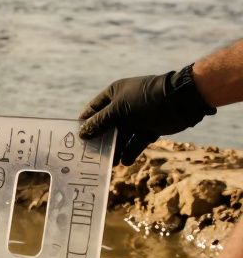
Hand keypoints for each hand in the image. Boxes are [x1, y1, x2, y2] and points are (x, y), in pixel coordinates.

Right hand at [78, 65, 215, 165]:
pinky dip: (131, 151)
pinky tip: (124, 161)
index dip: (85, 122)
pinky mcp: (150, 128)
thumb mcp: (118, 110)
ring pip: (122, 135)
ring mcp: (138, 117)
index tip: (76, 137)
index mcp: (114, 94)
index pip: (93, 109)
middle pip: (107, 125)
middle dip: (100, 140)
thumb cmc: (145, 100)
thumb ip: (100, 122)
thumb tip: (82, 133)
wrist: (181, 101)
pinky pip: (136, 141)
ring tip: (109, 163)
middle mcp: (124, 105)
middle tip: (91, 155)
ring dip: (115, 149)